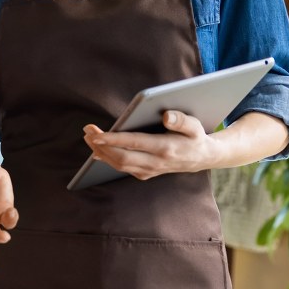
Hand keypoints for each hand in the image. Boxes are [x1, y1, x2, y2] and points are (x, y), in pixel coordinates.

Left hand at [83, 110, 215, 179]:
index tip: (96, 134)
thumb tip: (167, 116)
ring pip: (119, 164)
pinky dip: (108, 159)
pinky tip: (98, 150)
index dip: (113, 139)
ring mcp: (150, 170)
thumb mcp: (194, 125)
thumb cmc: (195, 137)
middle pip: (121, 157)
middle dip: (101, 145)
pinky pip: (123, 168)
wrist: (202, 158)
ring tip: (88, 136)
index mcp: (165, 148)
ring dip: (101, 151)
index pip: (133, 144)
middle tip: (87, 131)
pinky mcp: (145, 173)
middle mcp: (155, 162)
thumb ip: (181, 120)